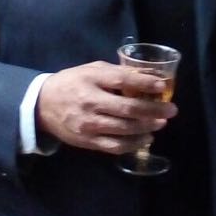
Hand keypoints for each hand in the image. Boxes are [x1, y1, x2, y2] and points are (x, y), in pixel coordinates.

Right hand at [36, 61, 176, 154]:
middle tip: (171, 110)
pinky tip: (146, 138)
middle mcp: (90, 102)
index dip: (144, 83)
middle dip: (153, 110)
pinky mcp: (88, 141)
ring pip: (125, 130)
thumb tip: (145, 76)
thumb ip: (114, 72)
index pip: (122, 80)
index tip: (162, 85)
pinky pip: (115, 146)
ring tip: (161, 123)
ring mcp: (89, 125)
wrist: (43, 106)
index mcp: (91, 80)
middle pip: (128, 109)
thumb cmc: (71, 82)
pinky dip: (134, 144)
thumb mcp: (90, 70)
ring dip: (147, 127)